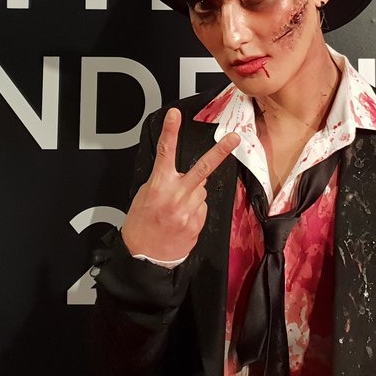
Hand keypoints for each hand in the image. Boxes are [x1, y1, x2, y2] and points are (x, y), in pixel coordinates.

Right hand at [121, 108, 239, 262]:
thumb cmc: (140, 226)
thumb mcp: (143, 197)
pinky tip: (181, 218)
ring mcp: (189, 211)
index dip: (171, 131)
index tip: (175, 115)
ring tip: (176, 208)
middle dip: (221, 151)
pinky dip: (194, 209)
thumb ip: (162, 182)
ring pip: (201, 190)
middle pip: (203, 168)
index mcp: (158, 186)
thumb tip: (179, 175)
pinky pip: (201, 207)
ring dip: (193, 193)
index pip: (165, 153)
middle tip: (235, 137)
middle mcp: (176, 196)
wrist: (145, 260)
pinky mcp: (198, 223)